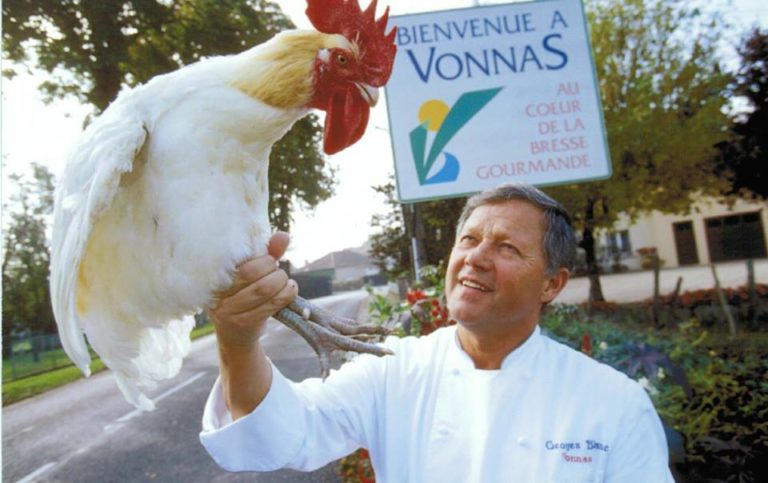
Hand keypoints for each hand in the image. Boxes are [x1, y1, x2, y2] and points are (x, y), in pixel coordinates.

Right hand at [210, 232, 297, 349]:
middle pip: (250, 272)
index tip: (269, 259)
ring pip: (263, 289)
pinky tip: (290, 290)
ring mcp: (227, 310)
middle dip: (272, 268)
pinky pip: (271, 304)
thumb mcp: (251, 274)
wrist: (236, 336)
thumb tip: (283, 236)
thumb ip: (266, 253)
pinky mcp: (243, 323)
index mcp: (215, 274)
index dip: (261, 257)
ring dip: (281, 282)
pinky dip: (286, 294)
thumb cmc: (244, 297)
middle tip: (277, 271)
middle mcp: (217, 291)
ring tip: (285, 281)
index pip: (238, 259)